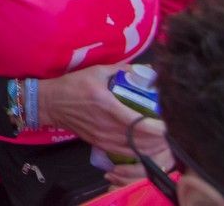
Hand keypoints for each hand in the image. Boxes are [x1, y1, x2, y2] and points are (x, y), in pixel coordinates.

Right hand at [40, 64, 167, 162]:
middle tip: (172, 131)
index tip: (170, 123)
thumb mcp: (97, 71)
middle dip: (160, 138)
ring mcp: (103, 137)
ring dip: (153, 147)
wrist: (51, 103)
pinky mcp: (100, 144)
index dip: (158, 127)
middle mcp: (106, 125)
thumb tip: (147, 71)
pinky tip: (148, 146)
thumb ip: (123, 70)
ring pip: (135, 149)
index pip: (139, 123)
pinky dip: (140, 152)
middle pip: (141, 139)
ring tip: (164, 139)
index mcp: (107, 105)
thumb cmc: (74, 85)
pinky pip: (125, 153)